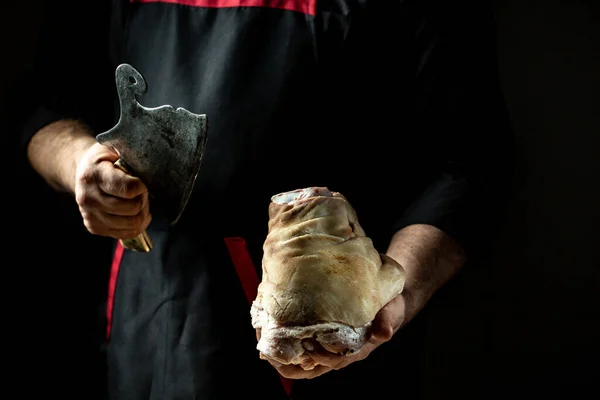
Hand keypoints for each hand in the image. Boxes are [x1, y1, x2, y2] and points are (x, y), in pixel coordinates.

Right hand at [74, 142, 150, 238]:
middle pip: (133, 208)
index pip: (129, 189)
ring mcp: (89, 215)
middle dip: (144, 199)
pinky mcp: (93, 227)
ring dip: (142, 213)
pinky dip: (136, 226)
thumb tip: (151, 167)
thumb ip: (130, 156)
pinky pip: (125, 234)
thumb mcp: (114, 148)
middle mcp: (88, 198)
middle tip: (142, 192)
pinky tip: (136, 214)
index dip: (141, 187)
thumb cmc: (105, 159)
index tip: (140, 182)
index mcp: (93, 175)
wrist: (83, 171)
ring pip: (131, 224)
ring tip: (140, 203)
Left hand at [259, 293, 407, 379]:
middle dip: (295, 361)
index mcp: (356, 348)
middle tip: (278, 350)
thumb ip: (388, 320)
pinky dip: (287, 345)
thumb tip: (384, 332)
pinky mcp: (322, 336)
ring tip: (267, 351)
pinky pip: (303, 347)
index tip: (308, 344)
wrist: (387, 301)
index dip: (320, 356)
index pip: (335, 360)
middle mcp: (340, 351)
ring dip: (286, 358)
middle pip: (314, 365)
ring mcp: (330, 345)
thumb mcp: (392, 311)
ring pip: (305, 361)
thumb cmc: (389, 307)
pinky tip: (272, 336)